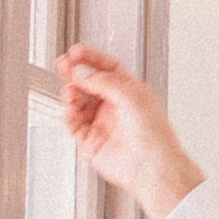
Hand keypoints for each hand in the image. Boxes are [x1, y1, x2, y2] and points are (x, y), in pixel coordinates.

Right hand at [57, 47, 204, 218]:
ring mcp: (102, 122)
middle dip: (75, 73)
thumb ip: (104, 81)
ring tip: (70, 92)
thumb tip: (83, 71)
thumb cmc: (154, 135)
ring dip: (71, 93)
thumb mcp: (131, 96)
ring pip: (79, 102)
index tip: (76, 52)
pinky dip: (69, 114)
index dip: (90, 58)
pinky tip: (70, 109)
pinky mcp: (91, 140)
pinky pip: (74, 123)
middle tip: (63, 65)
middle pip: (89, 83)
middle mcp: (115, 105)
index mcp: (130, 91)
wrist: (151, 166)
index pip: (106, 67)